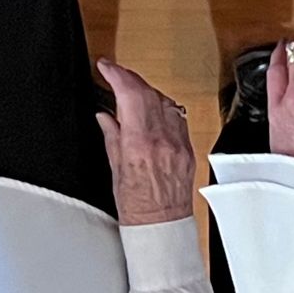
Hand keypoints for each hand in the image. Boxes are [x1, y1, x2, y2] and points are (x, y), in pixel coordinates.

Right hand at [95, 60, 198, 225]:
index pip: (130, 94)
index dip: (117, 74)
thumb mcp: (115, 169)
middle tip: (115, 74)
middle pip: (148, 92)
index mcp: (139, 144)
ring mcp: (178, 143)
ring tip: (132, 90)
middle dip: (130, 78)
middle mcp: (162, 140)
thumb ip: (111, 135)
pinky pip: (177, 116)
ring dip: (147, 90)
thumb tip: (105, 115)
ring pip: (164, 101)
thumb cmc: (137, 206)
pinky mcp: (188, 148)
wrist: (161, 225)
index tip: (106, 67)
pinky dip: (163, 106)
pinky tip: (153, 108)